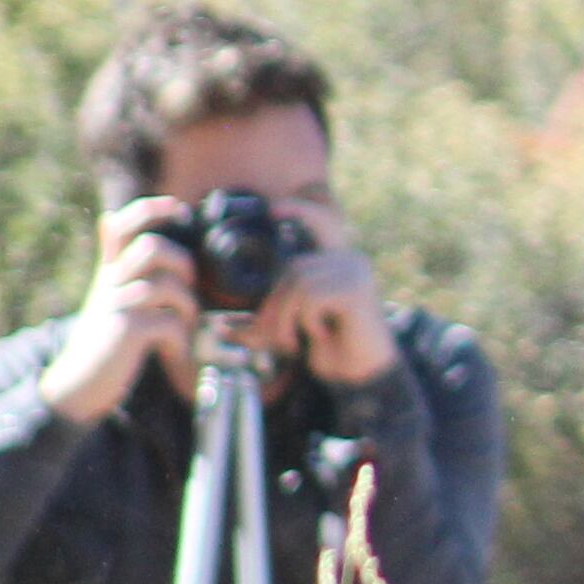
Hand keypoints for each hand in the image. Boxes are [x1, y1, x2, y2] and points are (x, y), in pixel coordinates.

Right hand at [38, 203, 198, 425]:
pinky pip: (170, 322)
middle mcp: (110, 281)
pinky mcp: (125, 330)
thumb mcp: (112, 292)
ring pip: (166, 285)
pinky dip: (181, 339)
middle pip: (152, 247)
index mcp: (112, 269)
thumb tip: (110, 216)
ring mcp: (116, 304)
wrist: (82, 382)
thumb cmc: (110, 335)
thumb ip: (117, 259)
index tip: (179, 209)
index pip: (123, 224)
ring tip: (184, 327)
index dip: (150, 209)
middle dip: (184, 265)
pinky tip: (174, 350)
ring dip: (188, 308)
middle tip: (189, 291)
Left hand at [251, 196, 396, 388]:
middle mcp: (351, 261)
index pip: (323, 224)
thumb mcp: (290, 331)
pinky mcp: (356, 291)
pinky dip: (304, 323)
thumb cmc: (329, 349)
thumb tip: (220, 326)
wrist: (362, 375)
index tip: (272, 208)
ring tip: (294, 343)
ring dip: (285, 319)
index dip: (300, 211)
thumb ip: (261, 324)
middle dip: (273, 307)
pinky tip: (320, 336)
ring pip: (297, 284)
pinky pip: (310, 299)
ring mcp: (356, 274)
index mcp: (337, 263)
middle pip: (291, 269)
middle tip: (276, 340)